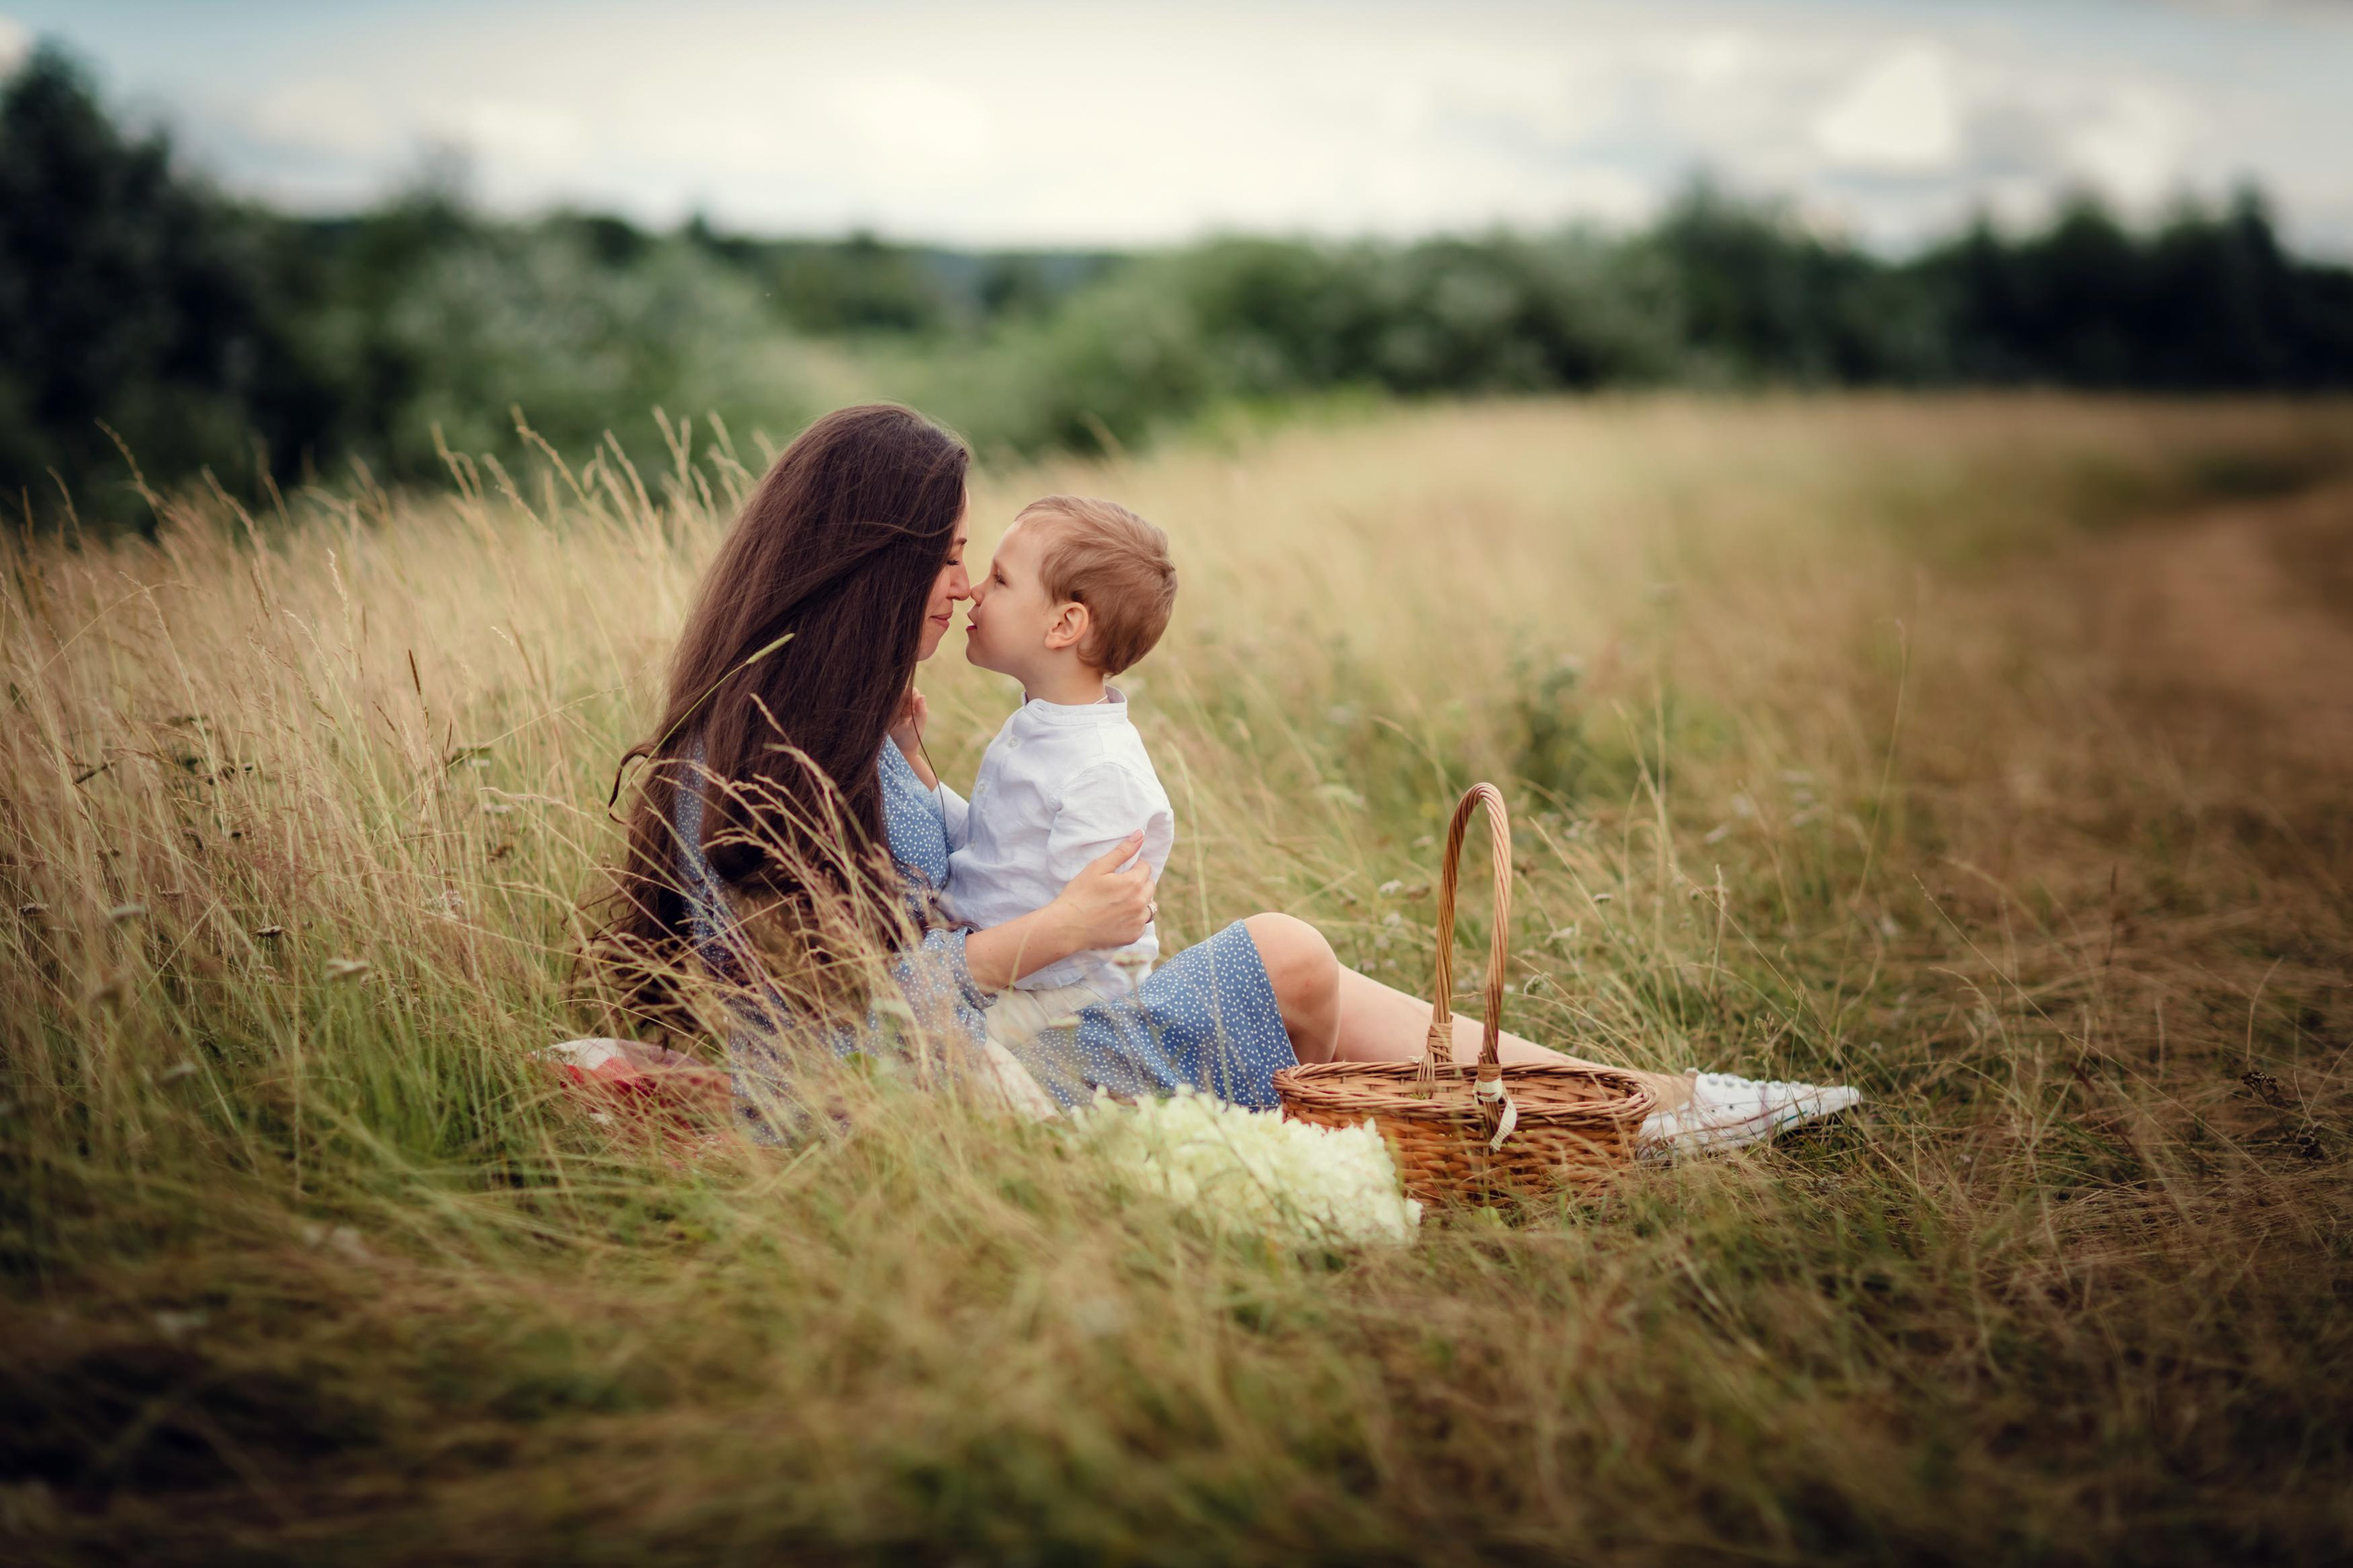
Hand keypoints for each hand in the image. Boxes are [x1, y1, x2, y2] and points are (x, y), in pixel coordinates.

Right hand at [888, 685, 928, 753]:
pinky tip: (884, 711)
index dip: (910, 692)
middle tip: (898, 707)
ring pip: (891, 697)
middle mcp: (903, 705)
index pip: (912, 692)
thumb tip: (922, 696)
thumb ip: (921, 712)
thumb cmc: (910, 740)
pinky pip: (883, 704)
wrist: (898, 752)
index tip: (907, 701)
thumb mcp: (917, 726)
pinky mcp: (883, 714)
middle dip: (899, 694)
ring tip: (892, 712)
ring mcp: (892, 709)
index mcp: (913, 707)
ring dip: (890, 699)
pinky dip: (884, 705)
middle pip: (900, 692)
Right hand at [1051, 832, 1157, 949]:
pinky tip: (1116, 918)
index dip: (1132, 868)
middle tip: (1116, 888)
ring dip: (1139, 902)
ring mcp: (1138, 921)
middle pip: (1150, 886)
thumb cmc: (1079, 894)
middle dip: (1138, 883)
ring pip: (1149, 906)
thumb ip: (1122, 851)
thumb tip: (1140, 834)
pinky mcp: (1133, 936)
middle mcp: (1141, 903)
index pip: (1146, 868)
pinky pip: (1141, 924)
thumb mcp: (1098, 867)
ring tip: (1119, 903)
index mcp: (1134, 883)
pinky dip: (1133, 920)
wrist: (1066, 926)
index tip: (1117, 874)